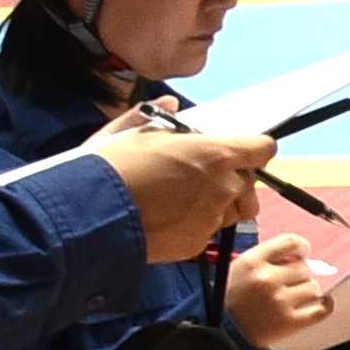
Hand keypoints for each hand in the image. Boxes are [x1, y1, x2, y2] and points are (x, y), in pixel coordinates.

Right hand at [88, 122, 276, 264]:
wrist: (88, 215)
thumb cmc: (111, 167)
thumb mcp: (132, 132)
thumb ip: (160, 117)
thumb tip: (171, 106)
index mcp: (216, 154)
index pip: (262, 149)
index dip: (251, 150)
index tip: (239, 152)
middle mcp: (222, 187)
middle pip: (248, 183)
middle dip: (230, 180)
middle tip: (197, 178)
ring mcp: (211, 218)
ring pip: (229, 211)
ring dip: (216, 205)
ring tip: (180, 200)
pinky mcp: (197, 244)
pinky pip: (206, 232)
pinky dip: (193, 227)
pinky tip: (165, 220)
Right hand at [220, 238, 333, 348]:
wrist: (223, 335)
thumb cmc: (230, 301)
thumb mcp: (239, 270)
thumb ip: (266, 258)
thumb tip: (298, 255)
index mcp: (252, 263)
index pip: (289, 242)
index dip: (301, 246)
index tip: (303, 252)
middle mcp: (266, 279)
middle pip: (304, 267)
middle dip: (301, 274)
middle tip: (292, 282)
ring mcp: (279, 302)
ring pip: (313, 288)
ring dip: (309, 291)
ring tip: (296, 297)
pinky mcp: (289, 323)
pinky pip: (321, 310)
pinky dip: (325, 306)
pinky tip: (323, 303)